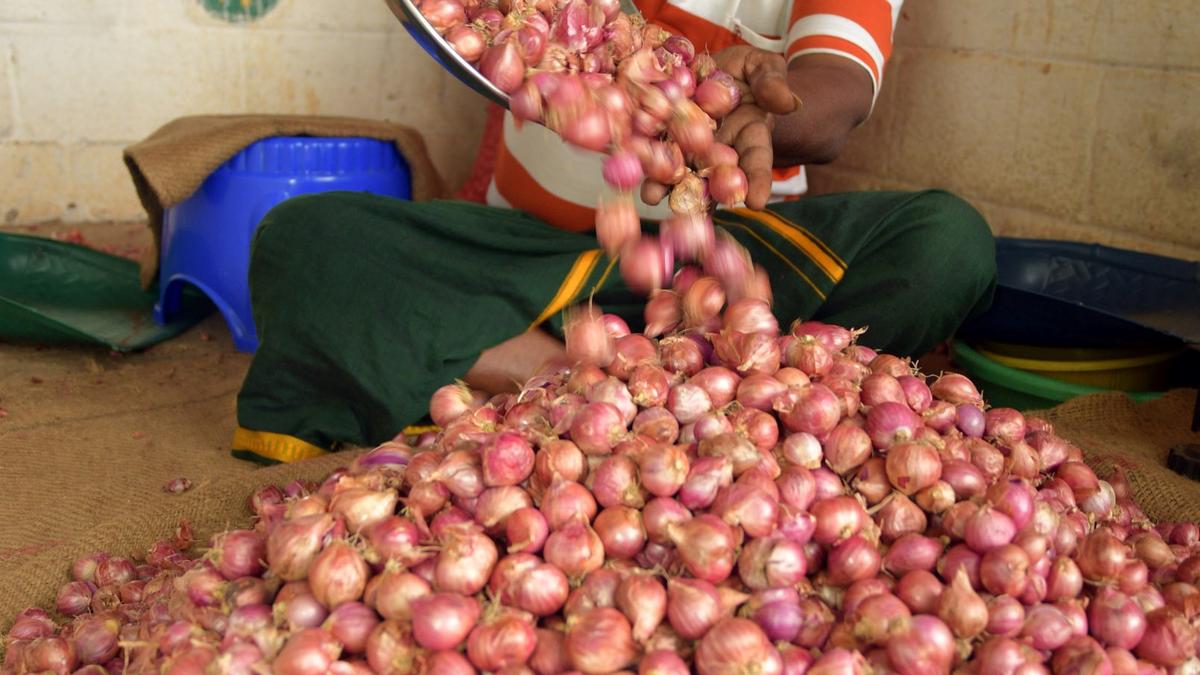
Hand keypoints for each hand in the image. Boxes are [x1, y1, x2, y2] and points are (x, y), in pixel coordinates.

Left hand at [641, 46, 798, 210]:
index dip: (757, 180)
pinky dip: (638, 155)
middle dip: (702, 194)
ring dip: (662, 183)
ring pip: (677, 168)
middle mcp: (717, 150)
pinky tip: (624, 162)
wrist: (718, 69)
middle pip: (711, 175)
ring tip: (650, 195)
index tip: (758, 201)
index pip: (756, 161)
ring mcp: (687, 146)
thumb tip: (789, 102)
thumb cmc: (750, 73)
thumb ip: (772, 83)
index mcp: (749, 137)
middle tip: (694, 211)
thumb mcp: (764, 69)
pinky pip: (650, 145)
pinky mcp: (661, 134)